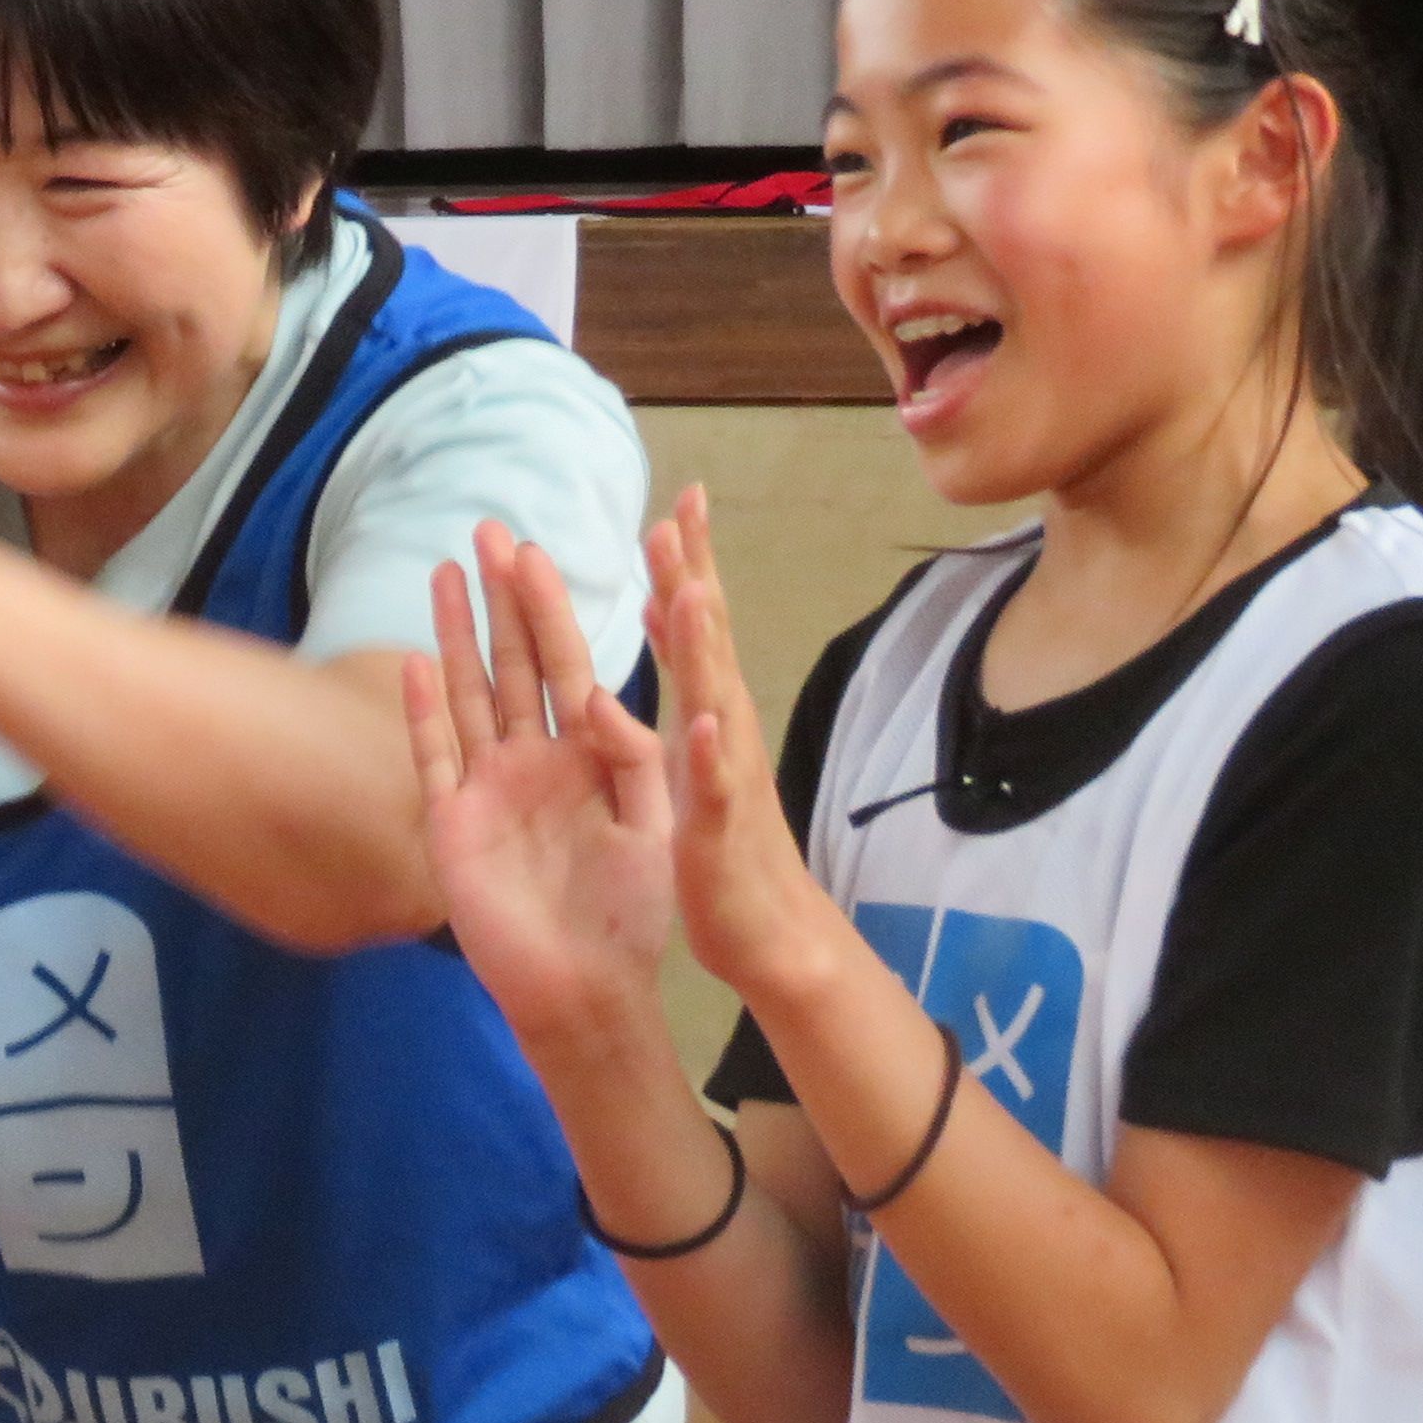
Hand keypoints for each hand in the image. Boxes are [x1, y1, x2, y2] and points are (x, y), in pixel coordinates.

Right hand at [402, 522, 677, 1048]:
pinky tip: (414, 664)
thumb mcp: (651, 822)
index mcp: (582, 757)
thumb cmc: (627, 915)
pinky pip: (433, 759)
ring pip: (467, 696)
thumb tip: (605, 691)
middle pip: (511, 665)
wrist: (587, 989)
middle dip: (499, 598)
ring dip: (455, 634)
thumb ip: (634, 757)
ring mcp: (485, 790)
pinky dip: (423, 712)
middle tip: (485, 531)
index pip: (565, 665)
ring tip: (442, 573)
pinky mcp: (452, 828)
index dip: (549, 608)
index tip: (536, 551)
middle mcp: (529, 762)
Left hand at [649, 488, 849, 1009]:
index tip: (676, 500)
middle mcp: (721, 727)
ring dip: (700, 648)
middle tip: (675, 515)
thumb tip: (661, 604)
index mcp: (703, 709)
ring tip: (687, 594)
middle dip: (690, 579)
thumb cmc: (720, 834)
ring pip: (714, 699)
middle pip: (704, 643)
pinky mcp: (717, 827)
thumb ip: (677, 675)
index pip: (692, 625)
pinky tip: (703, 721)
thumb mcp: (686, 744)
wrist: (761, 922)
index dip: (684, 564)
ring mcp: (724, 773)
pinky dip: (710, 752)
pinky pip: (714, 786)